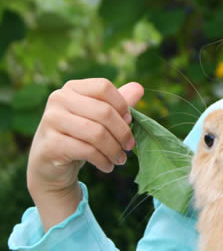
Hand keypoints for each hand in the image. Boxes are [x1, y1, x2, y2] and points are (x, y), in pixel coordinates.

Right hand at [26, 78, 143, 229]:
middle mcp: (59, 100)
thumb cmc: (80, 135)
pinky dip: (103, 160)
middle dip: (122, 132)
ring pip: (96, 133)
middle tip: (129, 146)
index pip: (103, 87)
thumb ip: (118, 103)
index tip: (129, 121)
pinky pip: (87, 151)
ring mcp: (52, 121)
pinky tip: (107, 166)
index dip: (121, 105)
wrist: (50, 164)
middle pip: (104, 112)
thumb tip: (139, 88)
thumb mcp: (99, 117)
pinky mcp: (51, 144)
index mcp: (72, 88)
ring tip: (121, 159)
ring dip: (114, 149)